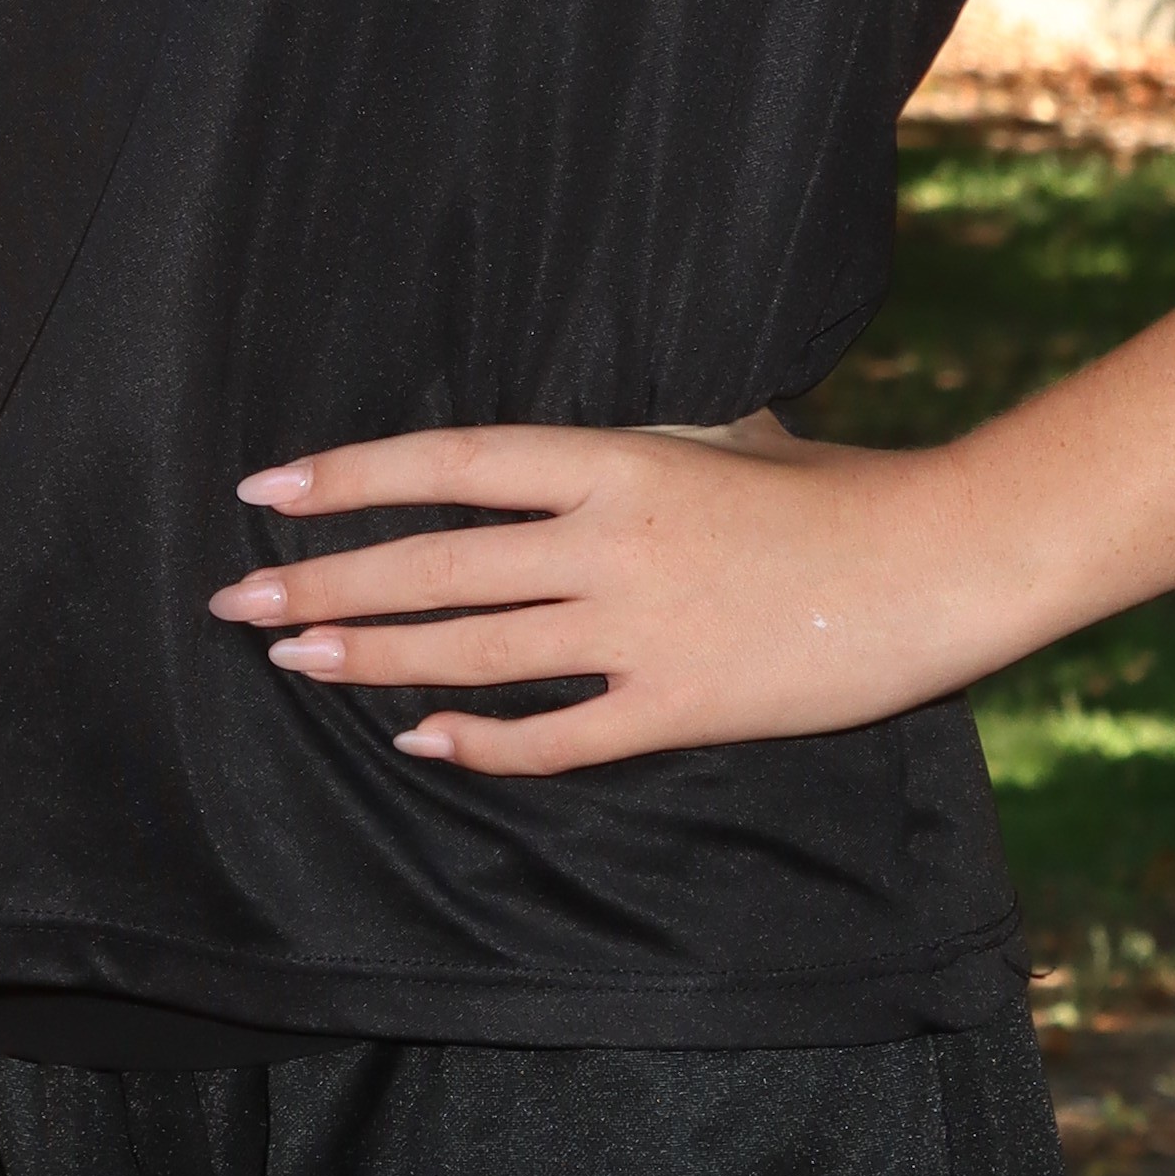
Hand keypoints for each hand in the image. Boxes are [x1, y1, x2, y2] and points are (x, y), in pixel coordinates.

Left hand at [207, 425, 997, 775]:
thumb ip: (627, 452)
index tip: (267, 490)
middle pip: (436, 562)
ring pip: (473, 648)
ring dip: (374, 655)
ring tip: (296, 660)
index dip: (351, 476)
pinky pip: (554, 733)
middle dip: (326, 580)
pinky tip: (417, 737)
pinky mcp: (677, 704)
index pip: (451, 463)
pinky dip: (479, 738)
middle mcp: (609, 540)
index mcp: (617, 460)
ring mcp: (639, 628)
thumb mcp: (720, 437)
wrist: (935, 562)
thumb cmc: (833, 491)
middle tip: (239, 601)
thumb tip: (550, 460)